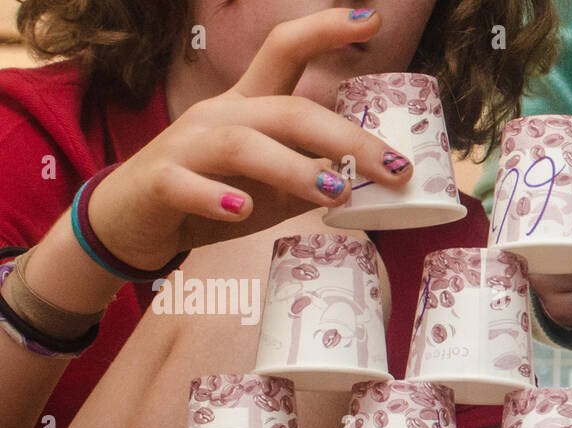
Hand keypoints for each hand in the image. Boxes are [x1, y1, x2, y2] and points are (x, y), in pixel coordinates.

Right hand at [86, 9, 413, 271]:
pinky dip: (215, 197)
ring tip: (336, 193)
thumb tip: (373, 180)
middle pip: (288, 111)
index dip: (324, 31)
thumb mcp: (273, 185)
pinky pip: (186, 185)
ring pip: (243, 145)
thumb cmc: (214, 197)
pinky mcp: (159, 182)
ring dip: (294, 168)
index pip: (285, 52)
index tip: (370, 20)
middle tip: (395, 170)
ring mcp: (187, 146)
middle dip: (347, 138)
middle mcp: (220, 115)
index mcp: (250, 106)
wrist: (134, 222)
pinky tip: (241, 209)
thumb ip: (313, 175)